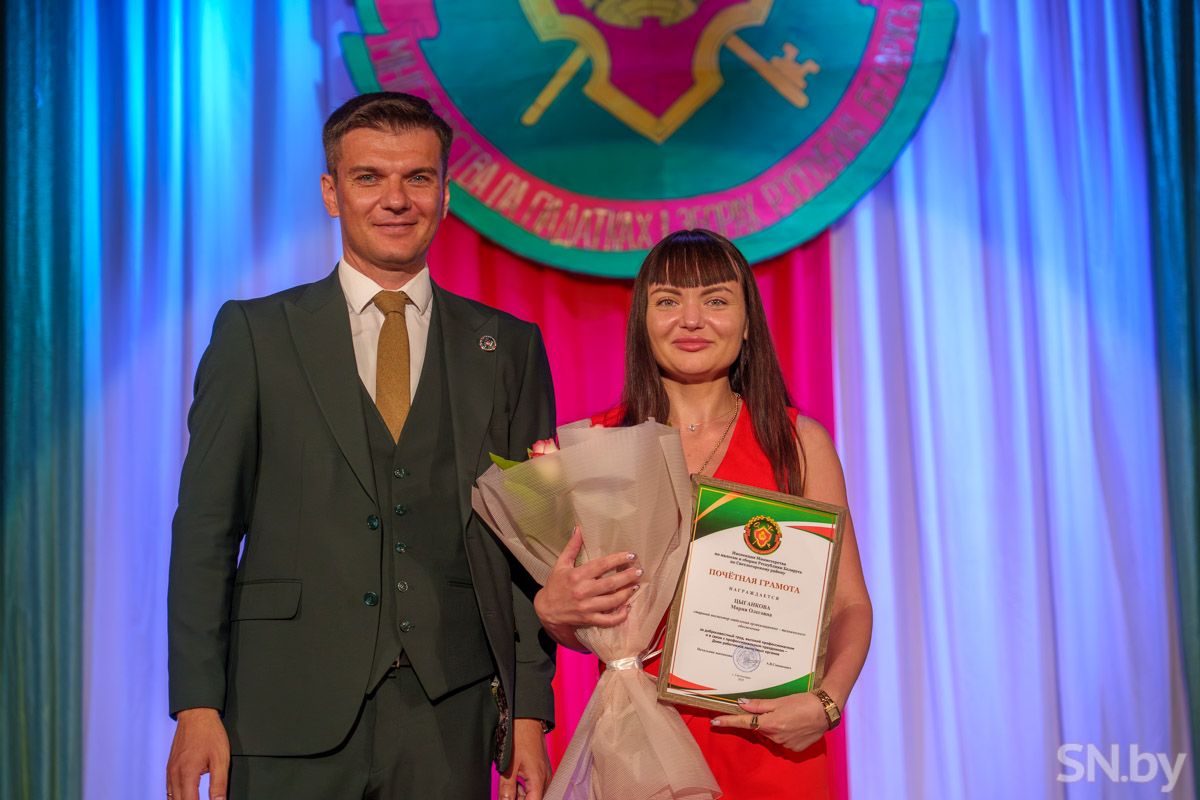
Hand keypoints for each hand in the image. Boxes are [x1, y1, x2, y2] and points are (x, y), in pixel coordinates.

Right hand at [166, 707, 229, 799]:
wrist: (196, 714)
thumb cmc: (209, 733)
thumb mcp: (221, 759)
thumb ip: (219, 784)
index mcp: (187, 774)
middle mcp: (174, 774)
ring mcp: (170, 770)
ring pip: (171, 797)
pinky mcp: (170, 767)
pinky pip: (169, 789)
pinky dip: (176, 797)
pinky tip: (184, 797)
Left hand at [499, 718, 550, 798]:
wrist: (527, 719)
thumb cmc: (519, 738)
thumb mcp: (508, 766)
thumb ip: (507, 789)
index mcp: (538, 781)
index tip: (508, 799)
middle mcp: (546, 780)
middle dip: (521, 799)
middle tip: (508, 792)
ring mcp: (546, 775)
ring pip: (536, 795)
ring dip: (522, 795)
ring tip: (511, 784)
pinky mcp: (543, 771)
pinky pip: (536, 787)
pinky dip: (526, 788)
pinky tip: (516, 781)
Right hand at [533, 527, 640, 642]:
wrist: (546, 609)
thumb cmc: (555, 584)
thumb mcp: (561, 564)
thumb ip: (572, 547)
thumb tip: (579, 529)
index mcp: (577, 575)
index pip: (602, 565)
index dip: (618, 559)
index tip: (631, 555)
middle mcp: (583, 591)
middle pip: (610, 583)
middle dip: (627, 576)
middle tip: (639, 571)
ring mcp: (586, 607)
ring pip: (612, 601)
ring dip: (626, 593)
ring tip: (636, 585)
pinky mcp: (589, 619)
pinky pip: (608, 620)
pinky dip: (620, 616)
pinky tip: (628, 607)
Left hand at [710, 694, 829, 752]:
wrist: (826, 712)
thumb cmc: (804, 702)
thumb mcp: (780, 701)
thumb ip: (759, 705)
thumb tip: (741, 703)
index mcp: (770, 723)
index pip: (744, 722)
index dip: (728, 721)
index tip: (714, 722)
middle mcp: (775, 736)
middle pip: (759, 727)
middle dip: (761, 719)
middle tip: (775, 709)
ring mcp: (785, 744)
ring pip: (770, 734)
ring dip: (774, 725)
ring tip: (789, 715)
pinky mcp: (794, 748)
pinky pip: (782, 740)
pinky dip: (784, 732)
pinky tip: (794, 724)